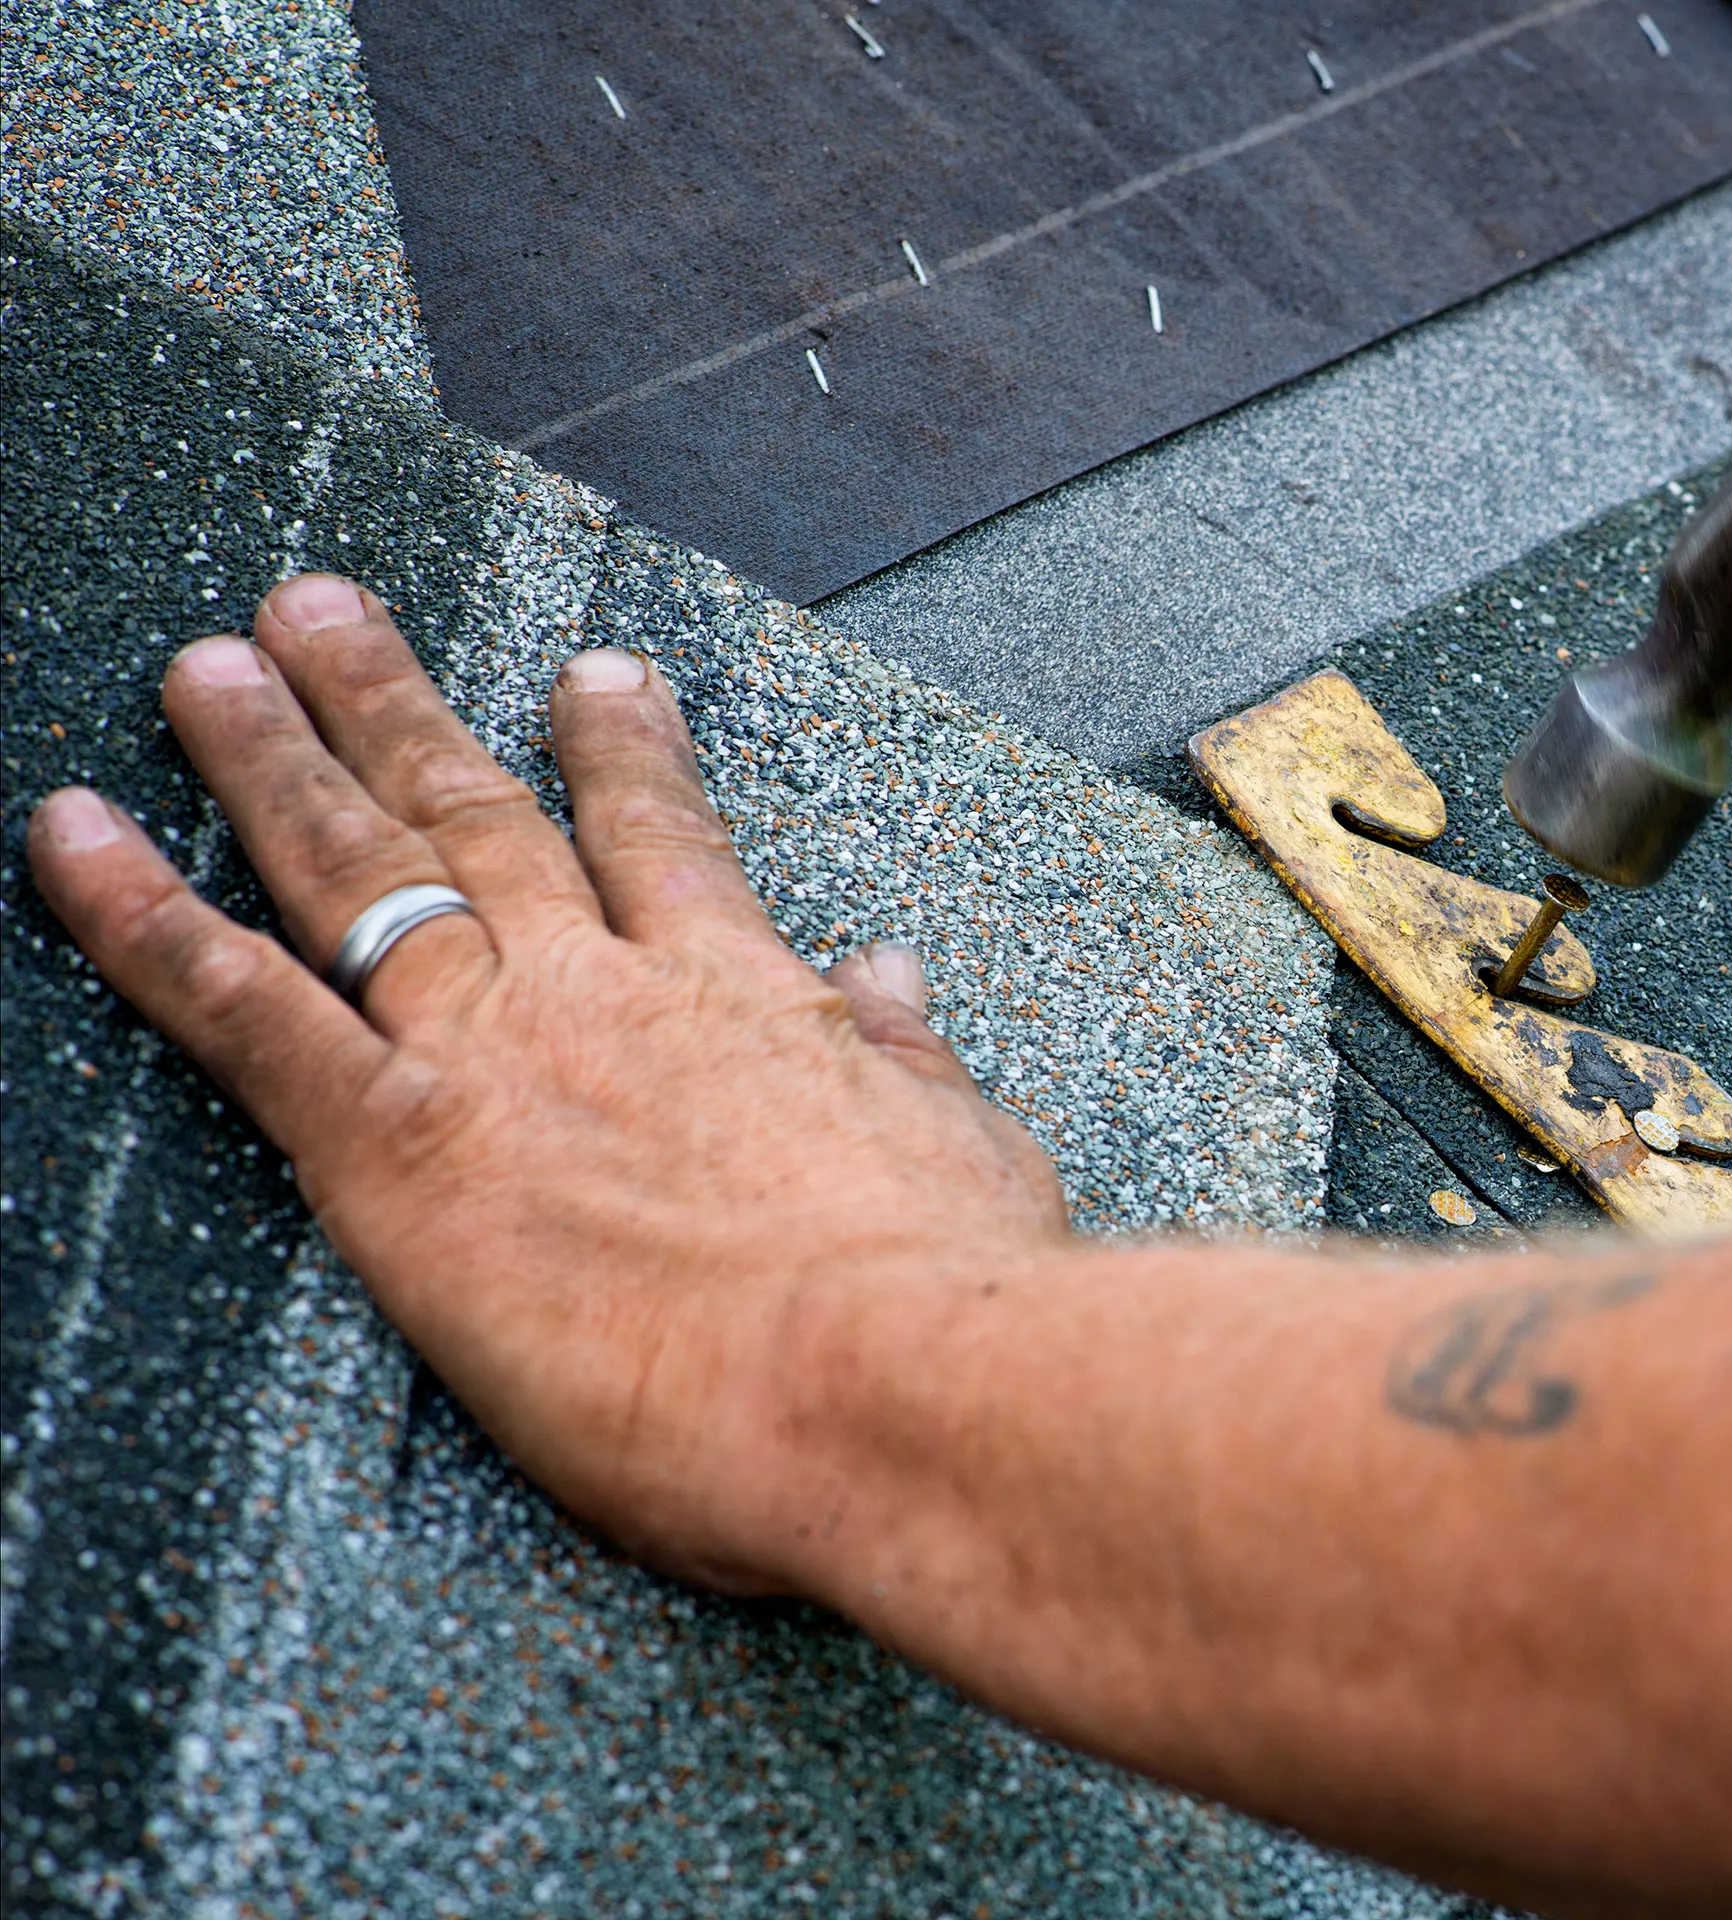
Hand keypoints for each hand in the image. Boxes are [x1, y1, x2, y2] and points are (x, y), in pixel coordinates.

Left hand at [23, 574, 1068, 1593]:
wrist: (886, 1374)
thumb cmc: (945, 1294)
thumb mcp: (959, 1148)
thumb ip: (903, 1053)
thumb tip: (885, 974)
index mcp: (743, 1001)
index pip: (663, 845)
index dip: (619, 754)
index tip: (586, 677)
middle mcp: (604, 993)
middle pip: (480, 816)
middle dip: (395, 705)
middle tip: (325, 613)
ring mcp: (495, 1051)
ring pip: (357, 866)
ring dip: (269, 755)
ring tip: (206, 664)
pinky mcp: (397, 1145)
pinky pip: (241, 1007)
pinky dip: (142, 917)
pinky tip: (70, 836)